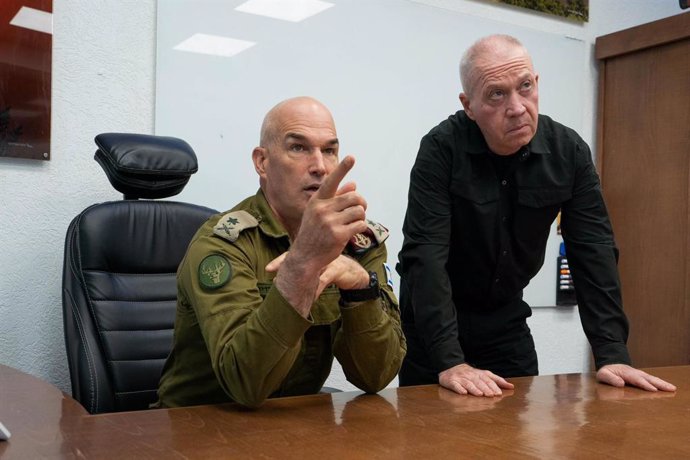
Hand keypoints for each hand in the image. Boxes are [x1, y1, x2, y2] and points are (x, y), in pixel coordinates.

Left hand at [267, 253, 368, 297]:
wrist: (356, 274)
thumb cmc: (335, 269)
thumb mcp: (319, 266)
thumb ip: (306, 268)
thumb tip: (287, 275)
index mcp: (312, 252)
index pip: (292, 254)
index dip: (279, 261)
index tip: (267, 269)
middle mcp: (318, 254)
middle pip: (297, 258)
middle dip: (283, 267)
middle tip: (273, 278)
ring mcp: (327, 260)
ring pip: (310, 270)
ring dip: (298, 281)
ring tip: (288, 291)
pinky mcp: (337, 269)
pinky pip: (323, 280)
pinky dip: (315, 289)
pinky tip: (309, 297)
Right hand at [273, 156, 367, 315]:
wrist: (305, 256)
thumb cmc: (314, 233)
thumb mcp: (320, 213)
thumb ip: (336, 198)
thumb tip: (353, 184)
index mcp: (317, 201)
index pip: (331, 181)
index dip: (342, 168)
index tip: (351, 157)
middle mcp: (322, 209)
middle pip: (354, 197)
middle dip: (361, 203)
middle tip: (361, 209)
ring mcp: (330, 222)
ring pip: (359, 211)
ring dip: (362, 216)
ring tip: (356, 222)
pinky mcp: (339, 235)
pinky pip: (360, 224)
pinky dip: (361, 227)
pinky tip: (354, 232)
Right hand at [438, 363, 513, 396]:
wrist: (450, 368)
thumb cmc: (470, 374)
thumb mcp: (484, 375)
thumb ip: (497, 380)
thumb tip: (511, 386)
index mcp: (479, 374)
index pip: (487, 379)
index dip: (493, 386)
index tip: (498, 393)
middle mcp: (470, 375)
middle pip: (479, 382)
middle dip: (485, 388)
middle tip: (491, 395)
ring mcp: (461, 378)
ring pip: (468, 383)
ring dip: (474, 389)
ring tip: (480, 394)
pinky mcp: (451, 381)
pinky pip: (455, 385)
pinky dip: (459, 389)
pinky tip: (463, 393)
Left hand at [596, 364, 675, 391]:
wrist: (610, 365)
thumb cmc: (606, 372)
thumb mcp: (603, 375)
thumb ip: (610, 379)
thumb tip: (620, 383)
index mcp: (626, 373)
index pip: (637, 379)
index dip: (645, 384)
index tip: (653, 390)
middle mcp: (635, 373)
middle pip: (648, 378)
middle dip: (659, 384)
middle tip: (670, 388)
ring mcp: (639, 374)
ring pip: (652, 379)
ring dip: (662, 383)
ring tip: (672, 388)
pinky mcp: (642, 377)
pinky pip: (652, 380)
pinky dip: (660, 383)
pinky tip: (667, 387)